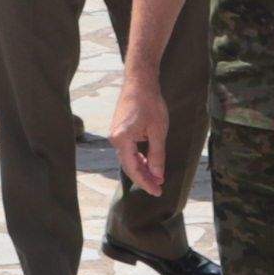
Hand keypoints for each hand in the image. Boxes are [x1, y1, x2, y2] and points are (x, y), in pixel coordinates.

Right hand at [110, 69, 168, 197]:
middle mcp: (114, 139)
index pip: (133, 168)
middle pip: (128, 165)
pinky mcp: (119, 131)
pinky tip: (148, 164)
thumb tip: (157, 175)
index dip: (145, 182)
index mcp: (122, 139)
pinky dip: (138, 159)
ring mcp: (115, 135)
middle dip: (144, 178)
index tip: (158, 191)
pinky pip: (128, 150)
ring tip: (156, 179)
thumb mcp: (158, 131)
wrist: (140, 83)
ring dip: (141, 169)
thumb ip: (157, 155)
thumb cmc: (150, 104)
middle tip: (158, 189)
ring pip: (128, 159)